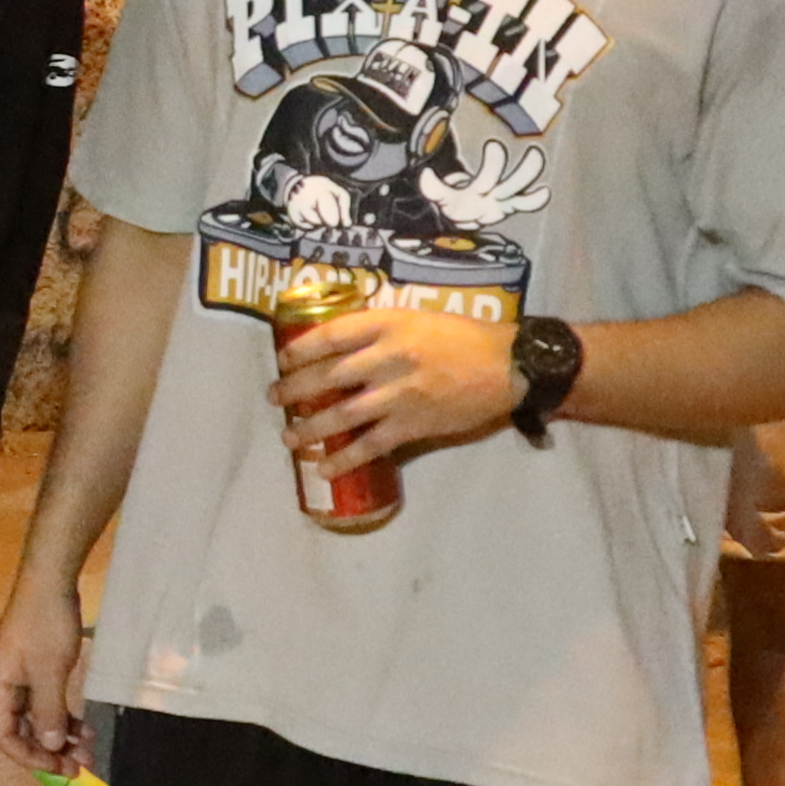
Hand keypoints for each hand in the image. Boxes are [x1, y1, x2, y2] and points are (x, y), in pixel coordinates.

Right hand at [0, 576, 84, 779]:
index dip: (30, 757)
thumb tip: (49, 746)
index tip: (60, 768)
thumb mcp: (49, 672)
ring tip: (88, 748)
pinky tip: (83, 726)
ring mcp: (18, 678)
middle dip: (49, 750)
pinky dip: (63, 717)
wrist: (50, 581)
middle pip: (20, 731)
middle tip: (80, 765)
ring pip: (36, 719)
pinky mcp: (34, 669)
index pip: (4, 736)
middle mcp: (2, 687)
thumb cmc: (46, 626)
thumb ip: (48, 713)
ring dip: (60, 736)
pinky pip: (45, 703)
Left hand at [272, 302, 520, 476]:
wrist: (510, 366)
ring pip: (341, 414)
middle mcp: (388, 357)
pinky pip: (369, 445)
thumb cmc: (465, 337)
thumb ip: (383, 329)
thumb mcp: (419, 318)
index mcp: (389, 324)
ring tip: (289, 437)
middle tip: (274, 398)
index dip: (301, 348)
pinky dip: (343, 459)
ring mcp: (399, 393)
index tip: (283, 358)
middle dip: (294, 389)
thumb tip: (343, 343)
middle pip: (328, 375)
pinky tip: (324, 468)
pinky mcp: (413, 424)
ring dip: (310, 428)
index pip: (332, 334)